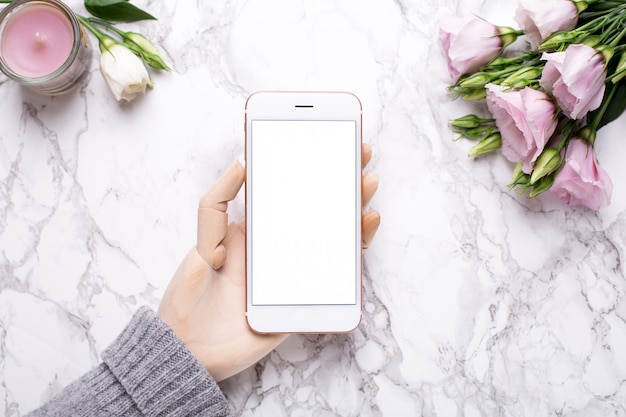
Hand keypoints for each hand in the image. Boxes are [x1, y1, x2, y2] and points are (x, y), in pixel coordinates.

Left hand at [158, 144, 379, 381]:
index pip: (289, 191)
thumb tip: (241, 160)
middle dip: (340, 178)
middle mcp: (281, 245)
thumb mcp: (202, 242)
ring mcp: (298, 269)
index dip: (309, 165)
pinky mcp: (308, 294)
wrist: (194, 351)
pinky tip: (365, 224)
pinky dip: (356, 245)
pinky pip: (339, 268)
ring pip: (334, 232)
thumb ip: (217, 202)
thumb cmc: (192, 295)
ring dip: (354, 206)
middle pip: (318, 207)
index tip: (328, 139)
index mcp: (256, 228)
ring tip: (366, 182)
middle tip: (359, 153)